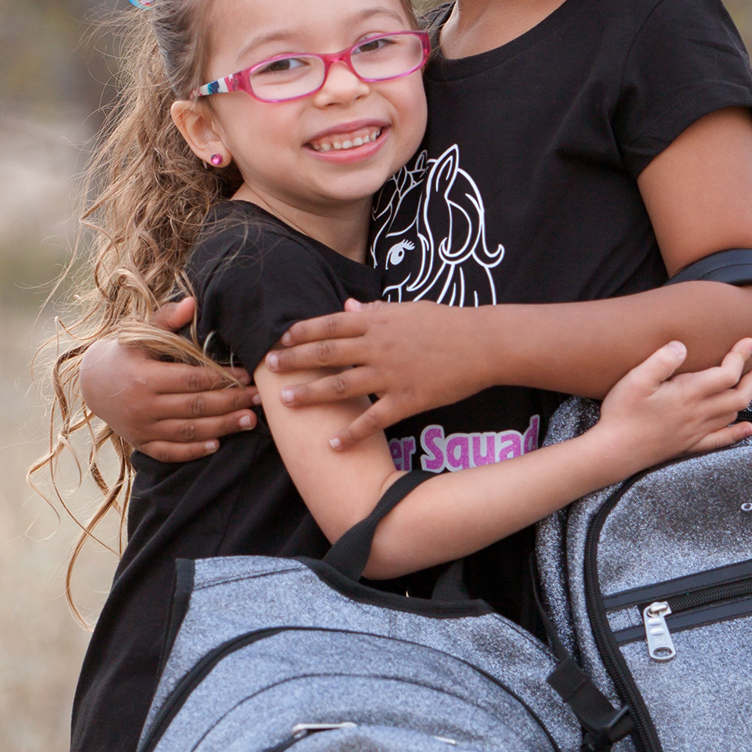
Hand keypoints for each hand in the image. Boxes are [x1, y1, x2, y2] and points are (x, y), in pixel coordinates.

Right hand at [79, 298, 257, 462]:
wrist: (92, 383)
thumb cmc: (125, 353)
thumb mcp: (140, 333)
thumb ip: (167, 319)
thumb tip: (193, 303)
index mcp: (144, 377)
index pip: (192, 380)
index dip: (222, 379)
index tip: (247, 376)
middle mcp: (143, 406)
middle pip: (196, 407)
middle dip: (231, 403)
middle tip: (258, 399)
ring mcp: (142, 428)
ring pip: (188, 432)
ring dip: (222, 427)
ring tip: (249, 420)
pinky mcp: (141, 444)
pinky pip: (171, 452)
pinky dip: (194, 451)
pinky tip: (218, 444)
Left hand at [265, 298, 484, 445]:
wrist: (483, 343)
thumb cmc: (447, 322)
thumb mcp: (408, 309)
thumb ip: (375, 310)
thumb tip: (347, 306)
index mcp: (377, 320)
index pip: (330, 324)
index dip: (302, 333)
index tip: (281, 340)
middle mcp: (377, 346)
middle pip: (326, 354)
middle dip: (294, 362)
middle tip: (269, 370)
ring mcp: (390, 374)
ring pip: (341, 386)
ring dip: (310, 395)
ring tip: (286, 403)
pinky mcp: (406, 400)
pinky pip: (373, 420)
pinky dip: (351, 434)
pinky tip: (333, 444)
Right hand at [591, 338, 751, 471]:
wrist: (614, 451)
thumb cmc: (622, 414)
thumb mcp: (636, 379)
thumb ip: (661, 360)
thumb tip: (681, 345)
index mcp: (688, 393)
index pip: (727, 373)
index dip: (741, 356)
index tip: (749, 342)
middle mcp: (698, 413)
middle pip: (739, 395)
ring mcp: (695, 431)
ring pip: (733, 414)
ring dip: (748, 398)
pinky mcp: (689, 445)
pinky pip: (721, 439)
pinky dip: (737, 432)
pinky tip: (746, 428)